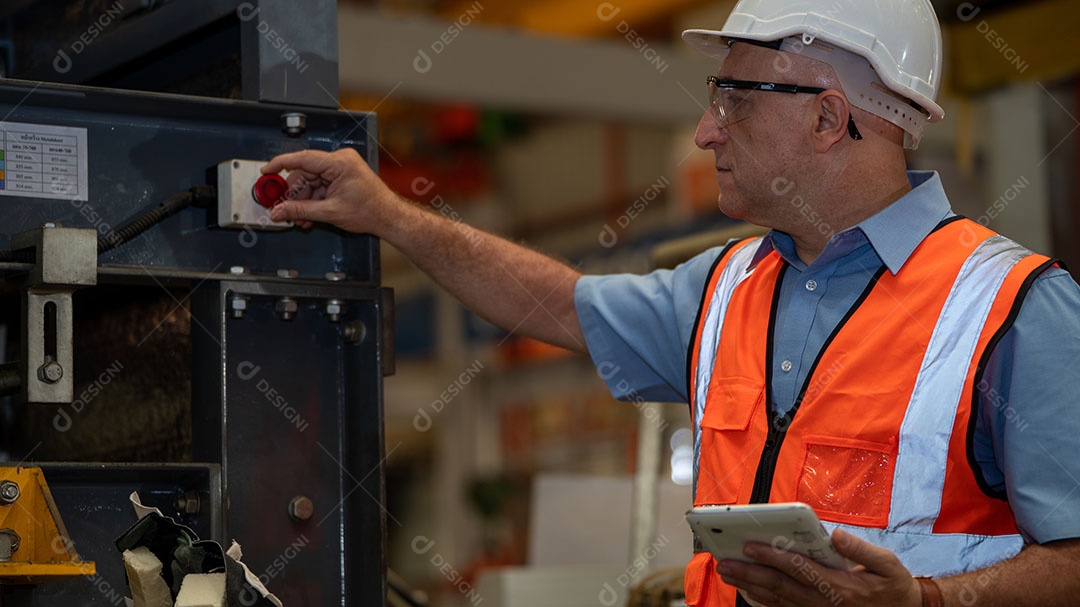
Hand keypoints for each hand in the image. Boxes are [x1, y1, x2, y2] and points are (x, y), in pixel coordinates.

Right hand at [262, 148, 396, 231]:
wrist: (389, 217)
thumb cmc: (372, 210)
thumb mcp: (330, 212)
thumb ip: (301, 211)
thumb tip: (280, 211)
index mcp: (339, 163)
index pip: (302, 158)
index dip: (280, 165)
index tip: (266, 171)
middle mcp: (340, 161)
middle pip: (305, 174)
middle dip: (294, 194)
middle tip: (284, 209)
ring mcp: (341, 169)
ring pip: (311, 182)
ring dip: (303, 201)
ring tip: (300, 219)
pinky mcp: (342, 178)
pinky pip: (320, 186)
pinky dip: (313, 201)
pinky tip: (309, 216)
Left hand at [716, 529, 923, 606]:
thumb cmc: (892, 584)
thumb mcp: (887, 564)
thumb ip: (860, 549)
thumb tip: (834, 535)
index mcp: (839, 585)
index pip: (798, 569)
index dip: (772, 557)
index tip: (750, 546)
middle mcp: (824, 601)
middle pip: (779, 586)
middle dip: (749, 573)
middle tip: (724, 562)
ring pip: (777, 599)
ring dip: (750, 586)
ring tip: (728, 573)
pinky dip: (763, 601)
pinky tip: (747, 592)